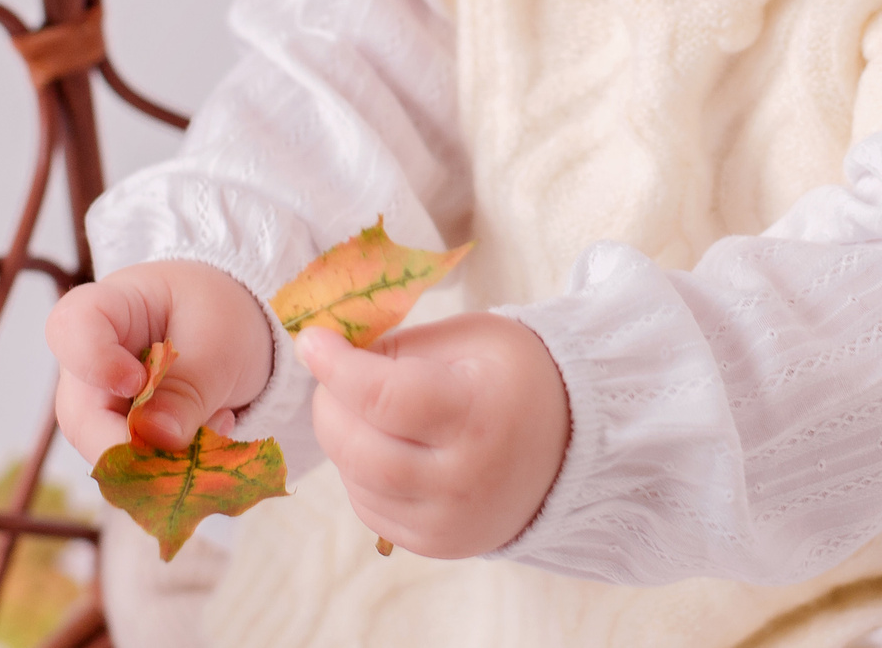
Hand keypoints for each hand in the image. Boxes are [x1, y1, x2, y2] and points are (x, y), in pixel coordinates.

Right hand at [47, 261, 275, 457]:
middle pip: (81, 412)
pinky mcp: (121, 435)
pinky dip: (173, 464)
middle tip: (185, 446)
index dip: (93, 362)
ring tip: (217, 425)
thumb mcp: (220, 341)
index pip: (70, 328)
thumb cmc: (221, 315)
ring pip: (105, 449)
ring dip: (161, 457)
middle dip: (131, 443)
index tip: (135, 382)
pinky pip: (132, 466)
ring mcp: (101, 402)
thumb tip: (157, 439)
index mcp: (110, 307)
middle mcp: (91, 361)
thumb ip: (189, 389)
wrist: (238, 332)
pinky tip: (213, 432)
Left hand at [300, 311, 569, 558]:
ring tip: (357, 407)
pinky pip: (370, 509)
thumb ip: (400, 347)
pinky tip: (377, 444)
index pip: (384, 396)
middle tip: (329, 375)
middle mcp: (465, 478)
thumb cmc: (513, 377)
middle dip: (328, 406)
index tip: (312, 341)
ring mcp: (450, 520)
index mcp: (477, 413)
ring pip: (357, 482)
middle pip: (360, 449)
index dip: (336, 367)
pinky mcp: (438, 543)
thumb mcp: (470, 339)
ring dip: (340, 440)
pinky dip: (357, 473)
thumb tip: (332, 357)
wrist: (569, 446)